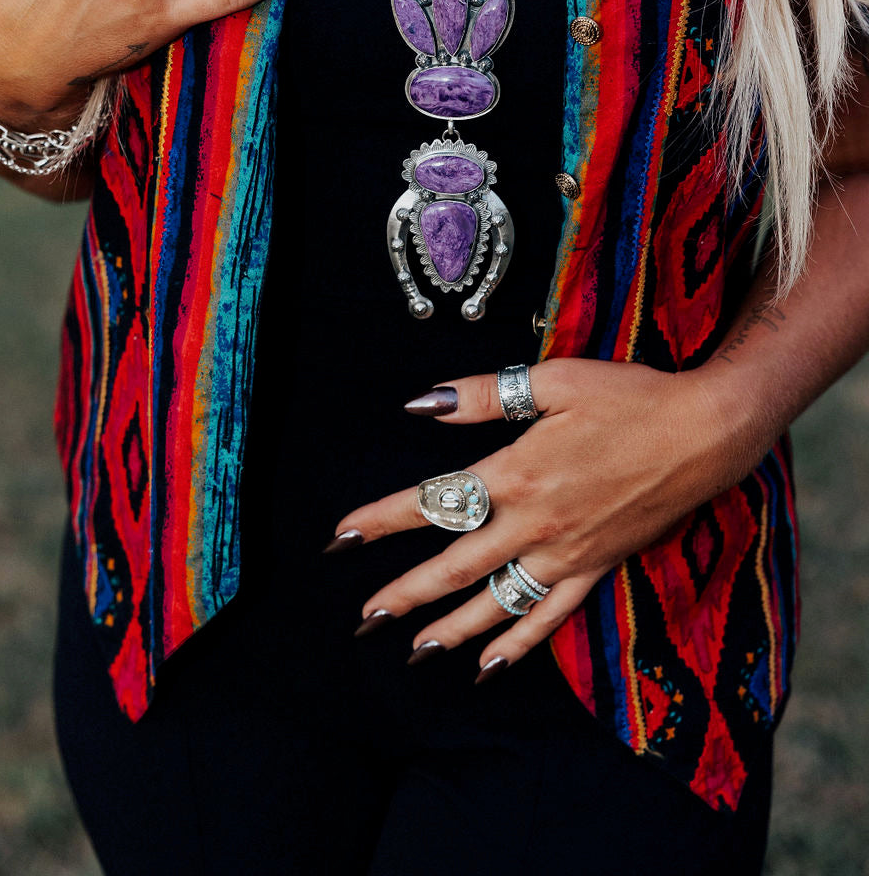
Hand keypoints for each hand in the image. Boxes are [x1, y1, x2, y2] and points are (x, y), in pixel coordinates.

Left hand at [331, 357, 753, 679]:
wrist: (705, 432)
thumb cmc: (629, 396)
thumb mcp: (553, 380)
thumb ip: (482, 395)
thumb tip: (419, 404)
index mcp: (518, 472)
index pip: (434, 500)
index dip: (383, 519)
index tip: (341, 537)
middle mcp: (536, 523)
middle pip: (455, 565)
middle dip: (405, 592)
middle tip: (363, 617)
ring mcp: (568, 553)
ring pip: (498, 602)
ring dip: (451, 628)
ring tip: (412, 648)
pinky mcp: (597, 568)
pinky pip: (550, 617)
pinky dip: (518, 644)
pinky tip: (489, 666)